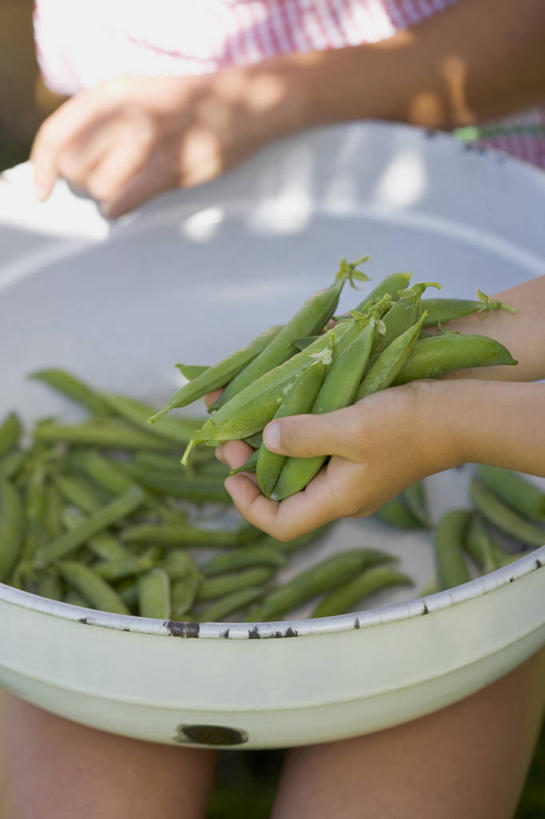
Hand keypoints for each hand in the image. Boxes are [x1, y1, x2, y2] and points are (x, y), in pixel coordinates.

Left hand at [31, 69, 296, 217]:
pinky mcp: (170, 166)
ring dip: (105, 196)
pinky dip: (119, 208)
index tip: (43, 189)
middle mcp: (125, 112)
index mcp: (113, 92)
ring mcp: (149, 139)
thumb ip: (105, 121)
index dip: (43, 166)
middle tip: (104, 182)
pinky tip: (127, 203)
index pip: (57, 134)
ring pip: (97, 187)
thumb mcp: (139, 97)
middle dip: (83, 182)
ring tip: (125, 189)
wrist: (247, 104)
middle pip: (74, 167)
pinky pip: (123, 200)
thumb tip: (71, 161)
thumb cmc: (191, 108)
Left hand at [218, 380, 459, 539]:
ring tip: (249, 420)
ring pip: (297, 471)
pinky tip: (282, 411)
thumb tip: (266, 440)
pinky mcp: (358, 454)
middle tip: (232, 436)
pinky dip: (294, 436)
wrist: (457, 414)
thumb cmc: (408, 425)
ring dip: (270, 449)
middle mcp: (340, 493)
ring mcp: (350, 474)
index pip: (281, 523)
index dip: (249, 505)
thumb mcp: (351, 427)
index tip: (231, 475)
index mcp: (338, 499)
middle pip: (283, 494)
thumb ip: (305, 435)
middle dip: (252, 468)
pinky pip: (315, 452)